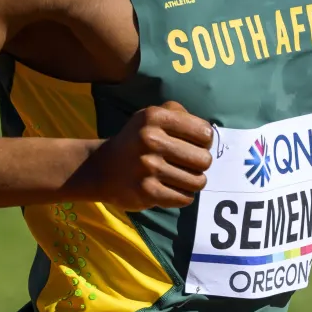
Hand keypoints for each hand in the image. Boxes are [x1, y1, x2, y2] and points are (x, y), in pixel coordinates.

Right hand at [69, 101, 212, 209]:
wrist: (103, 168)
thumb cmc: (137, 140)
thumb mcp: (152, 115)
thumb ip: (179, 114)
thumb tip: (208, 132)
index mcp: (155, 117)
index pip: (205, 133)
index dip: (204, 141)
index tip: (194, 145)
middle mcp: (150, 139)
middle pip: (204, 160)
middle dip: (200, 164)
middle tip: (187, 164)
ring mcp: (148, 167)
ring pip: (198, 182)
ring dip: (192, 181)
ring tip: (180, 177)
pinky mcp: (147, 191)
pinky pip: (185, 198)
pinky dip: (182, 195)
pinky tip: (170, 188)